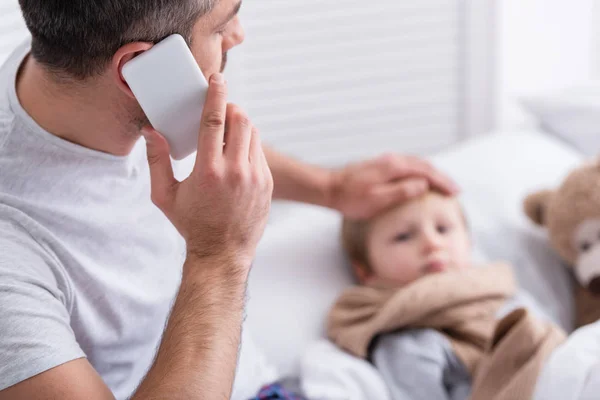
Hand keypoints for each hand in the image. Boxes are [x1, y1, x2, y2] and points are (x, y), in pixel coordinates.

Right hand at [142, 73, 272, 269]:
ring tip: (227, 135)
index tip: (217, 79)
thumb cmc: (192, 224)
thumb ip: (156, 161)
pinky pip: (259, 151)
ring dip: (240, 125)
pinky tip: (236, 155)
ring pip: (253, 133)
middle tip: (221, 112)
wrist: (223, 252)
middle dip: (230, 108)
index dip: (216, 95)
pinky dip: (248, 145)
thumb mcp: (165, 196)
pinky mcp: (266, 183)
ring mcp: (255, 177)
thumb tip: (151, 132)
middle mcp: (235, 171)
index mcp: (208, 171)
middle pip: (240, 120)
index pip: (215, 121)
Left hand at [327, 154, 458, 219]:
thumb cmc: (351, 198)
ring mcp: (386, 160)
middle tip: (454, 190)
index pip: (427, 172)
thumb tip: (424, 185)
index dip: (443, 182)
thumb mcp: (378, 200)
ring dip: (432, 174)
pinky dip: (420, 172)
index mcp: (395, 167)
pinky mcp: (381, 165)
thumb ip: (402, 191)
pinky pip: (408, 166)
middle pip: (425, 165)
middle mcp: (393, 159)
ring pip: (417, 164)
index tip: (455, 192)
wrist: (329, 188)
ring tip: (442, 186)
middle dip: (441, 177)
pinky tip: (421, 181)